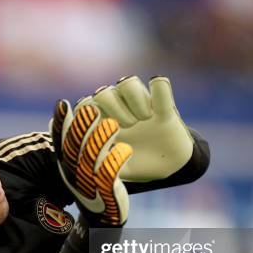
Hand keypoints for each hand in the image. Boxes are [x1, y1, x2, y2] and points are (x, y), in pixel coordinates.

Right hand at [50, 100, 131, 226]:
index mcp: (66, 166)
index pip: (59, 142)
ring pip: (92, 159)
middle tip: (90, 107)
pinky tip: (125, 149)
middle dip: (81, 127)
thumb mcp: (74, 166)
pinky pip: (110, 174)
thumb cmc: (90, 184)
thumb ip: (67, 145)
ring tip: (112, 124)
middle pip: (74, 148)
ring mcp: (89, 183)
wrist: (102, 218)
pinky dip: (117, 160)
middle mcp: (74, 174)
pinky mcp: (106, 192)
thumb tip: (54, 120)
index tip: (62, 103)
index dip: (60, 123)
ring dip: (101, 140)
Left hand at [75, 76, 193, 182]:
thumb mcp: (115, 170)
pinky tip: (158, 112)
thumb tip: (87, 152)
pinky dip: (159, 93)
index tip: (101, 133)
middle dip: (112, 110)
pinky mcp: (164, 104)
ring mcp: (140, 104)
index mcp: (102, 122)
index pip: (84, 106)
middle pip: (102, 92)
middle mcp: (119, 108)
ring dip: (133, 100)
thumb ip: (101, 163)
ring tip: (144, 119)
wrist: (168, 169)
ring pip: (127, 82)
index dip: (89, 117)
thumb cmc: (135, 166)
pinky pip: (159, 84)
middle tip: (125, 128)